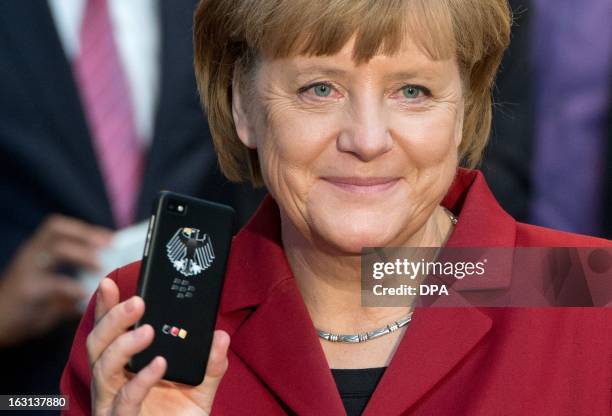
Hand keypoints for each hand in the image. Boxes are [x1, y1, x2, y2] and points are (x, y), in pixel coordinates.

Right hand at [0, 214, 111, 346]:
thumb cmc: (27, 308)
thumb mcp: (53, 293)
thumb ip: (75, 284)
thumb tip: (110, 281)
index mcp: (37, 252)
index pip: (59, 228)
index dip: (86, 230)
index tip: (111, 238)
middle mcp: (30, 255)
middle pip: (57, 230)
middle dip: (86, 235)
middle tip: (110, 247)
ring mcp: (26, 270)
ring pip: (56, 248)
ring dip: (83, 255)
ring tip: (101, 267)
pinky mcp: (24, 290)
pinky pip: (52, 283)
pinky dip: (72, 287)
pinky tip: (85, 294)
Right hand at [88, 278, 229, 415]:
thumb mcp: (200, 388)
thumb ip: (211, 364)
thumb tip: (220, 336)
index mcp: (126, 368)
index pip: (111, 333)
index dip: (107, 308)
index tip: (109, 283)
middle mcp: (114, 383)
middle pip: (98, 345)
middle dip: (113, 319)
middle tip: (137, 301)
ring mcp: (113, 404)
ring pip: (103, 368)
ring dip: (124, 345)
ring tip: (148, 331)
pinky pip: (125, 399)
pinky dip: (141, 380)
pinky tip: (159, 364)